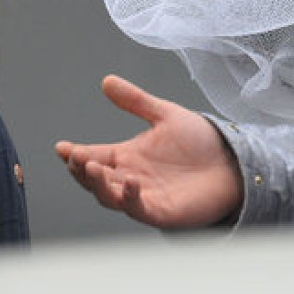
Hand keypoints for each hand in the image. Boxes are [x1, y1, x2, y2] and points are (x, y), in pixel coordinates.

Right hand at [55, 75, 242, 229]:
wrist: (231, 162)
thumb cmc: (200, 142)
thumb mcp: (165, 115)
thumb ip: (136, 101)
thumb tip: (107, 81)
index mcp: (126, 156)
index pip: (93, 155)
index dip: (75, 153)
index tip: (61, 146)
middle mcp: (130, 177)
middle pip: (95, 179)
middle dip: (81, 169)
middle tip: (74, 157)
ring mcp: (144, 197)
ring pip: (110, 197)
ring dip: (98, 185)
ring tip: (91, 168)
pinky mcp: (161, 212)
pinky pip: (140, 209)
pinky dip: (132, 197)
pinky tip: (132, 182)